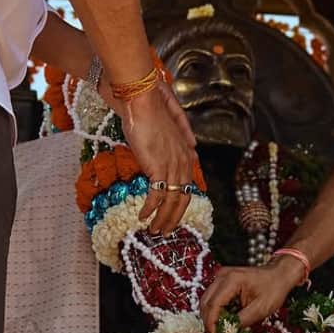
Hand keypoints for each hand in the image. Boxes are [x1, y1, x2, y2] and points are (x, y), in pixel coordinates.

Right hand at [120, 81, 198, 234]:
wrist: (142, 101)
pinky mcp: (159, 167)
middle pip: (183, 198)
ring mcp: (173, 165)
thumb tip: (190, 147)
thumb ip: (179, 141)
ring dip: (162, 219)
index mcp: (187, 153)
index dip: (180, 204)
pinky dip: (150, 208)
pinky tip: (143, 216)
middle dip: (173, 218)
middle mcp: (184, 161)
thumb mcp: (167, 130)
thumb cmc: (150, 111)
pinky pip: (157, 195)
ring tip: (154, 231)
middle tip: (164, 231)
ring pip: (172, 201)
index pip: (188, 186)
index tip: (172, 216)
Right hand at [199, 257, 305, 332]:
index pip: (213, 304)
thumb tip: (227, 332)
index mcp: (232, 280)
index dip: (211, 323)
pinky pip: (213, 296)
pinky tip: (223, 318)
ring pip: (207, 299)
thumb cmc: (273, 287)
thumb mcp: (260, 309)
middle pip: (206, 302)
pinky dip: (216, 309)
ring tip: (219, 328)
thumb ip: (242, 321)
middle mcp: (223, 275)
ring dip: (211, 315)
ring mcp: (222, 276)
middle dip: (208, 320)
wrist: (279, 274)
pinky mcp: (223, 280)